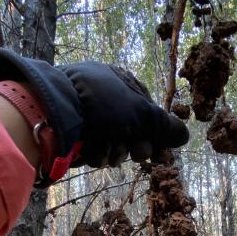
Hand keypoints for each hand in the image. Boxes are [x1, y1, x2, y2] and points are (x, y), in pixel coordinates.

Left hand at [0, 49, 188, 177]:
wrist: (50, 112)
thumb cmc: (99, 104)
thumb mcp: (138, 112)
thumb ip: (164, 125)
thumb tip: (186, 135)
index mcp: (119, 80)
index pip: (147, 109)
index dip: (156, 132)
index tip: (160, 151)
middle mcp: (103, 95)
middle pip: (131, 128)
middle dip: (135, 144)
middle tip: (138, 154)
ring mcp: (86, 114)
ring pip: (112, 140)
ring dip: (115, 151)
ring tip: (109, 153)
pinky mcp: (72, 132)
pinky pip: (92, 147)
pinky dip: (96, 153)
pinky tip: (92, 154)